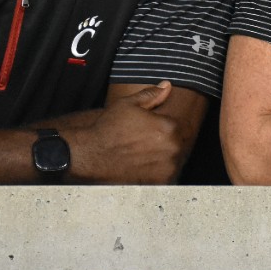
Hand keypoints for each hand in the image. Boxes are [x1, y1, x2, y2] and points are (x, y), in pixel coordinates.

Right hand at [67, 82, 183, 183]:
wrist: (90, 155)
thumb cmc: (108, 130)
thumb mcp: (129, 105)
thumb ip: (152, 95)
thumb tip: (167, 86)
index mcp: (169, 128)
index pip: (181, 126)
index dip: (168, 127)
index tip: (155, 130)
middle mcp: (172, 149)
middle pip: (180, 144)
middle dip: (169, 142)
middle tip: (148, 142)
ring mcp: (166, 168)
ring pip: (176, 160)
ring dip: (166, 157)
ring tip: (145, 154)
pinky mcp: (158, 183)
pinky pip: (168, 175)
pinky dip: (160, 171)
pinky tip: (144, 165)